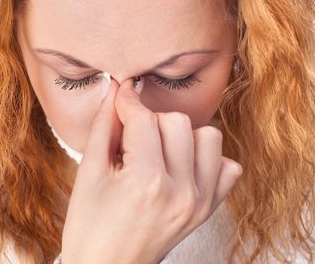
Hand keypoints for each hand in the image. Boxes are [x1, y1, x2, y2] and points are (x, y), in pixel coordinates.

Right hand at [61, 77, 242, 263]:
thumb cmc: (90, 227)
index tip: (121, 94)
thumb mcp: (88, 173)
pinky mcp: (206, 210)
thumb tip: (115, 88)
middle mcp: (180, 190)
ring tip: (157, 152)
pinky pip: (227, 167)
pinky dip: (206, 160)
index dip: (128, 101)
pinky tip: (180, 167)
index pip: (144, 118)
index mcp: (146, 181)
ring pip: (207, 136)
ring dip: (181, 136)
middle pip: (177, 121)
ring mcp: (198, 202)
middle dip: (150, 121)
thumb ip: (104, 125)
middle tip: (131, 138)